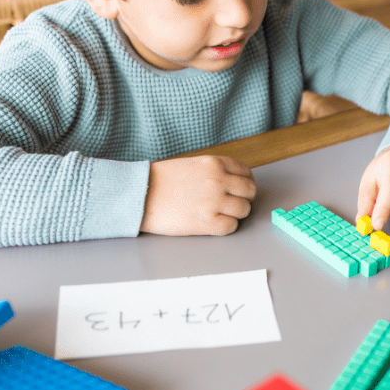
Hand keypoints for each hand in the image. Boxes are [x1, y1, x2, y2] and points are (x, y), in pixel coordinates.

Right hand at [139, 156, 255, 235]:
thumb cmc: (161, 181)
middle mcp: (218, 180)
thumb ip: (214, 171)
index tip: (239, 190)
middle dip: (243, 198)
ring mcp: (214, 201)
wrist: (139, 195)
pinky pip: (231, 226)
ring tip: (221, 214)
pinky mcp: (207, 221)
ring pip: (244, 210)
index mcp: (214, 163)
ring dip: (235, 214)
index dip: (244, 183)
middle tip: (232, 204)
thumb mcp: (192, 165)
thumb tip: (234, 183)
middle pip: (250, 192)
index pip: (246, 173)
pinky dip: (226, 226)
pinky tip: (214, 223)